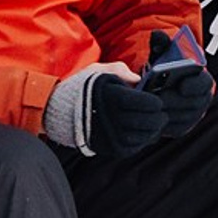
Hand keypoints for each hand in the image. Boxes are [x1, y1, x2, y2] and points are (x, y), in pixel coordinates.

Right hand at [48, 66, 170, 158]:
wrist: (55, 110)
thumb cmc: (80, 88)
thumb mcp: (97, 70)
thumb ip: (120, 70)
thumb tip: (139, 79)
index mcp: (113, 96)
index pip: (148, 103)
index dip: (156, 102)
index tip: (156, 101)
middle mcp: (113, 117)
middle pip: (150, 121)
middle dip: (159, 118)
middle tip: (161, 114)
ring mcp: (112, 134)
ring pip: (145, 137)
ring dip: (153, 131)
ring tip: (153, 124)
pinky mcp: (109, 147)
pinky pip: (134, 147)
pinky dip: (141, 141)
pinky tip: (140, 133)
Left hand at [139, 27, 213, 136]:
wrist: (157, 85)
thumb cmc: (161, 67)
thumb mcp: (159, 53)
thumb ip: (160, 43)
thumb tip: (158, 35)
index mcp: (201, 78)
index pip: (204, 82)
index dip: (195, 85)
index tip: (182, 85)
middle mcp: (202, 97)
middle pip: (194, 103)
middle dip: (175, 100)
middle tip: (157, 98)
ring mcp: (195, 113)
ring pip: (184, 117)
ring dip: (168, 112)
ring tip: (150, 105)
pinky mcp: (184, 126)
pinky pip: (176, 128)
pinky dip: (164, 123)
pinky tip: (150, 115)